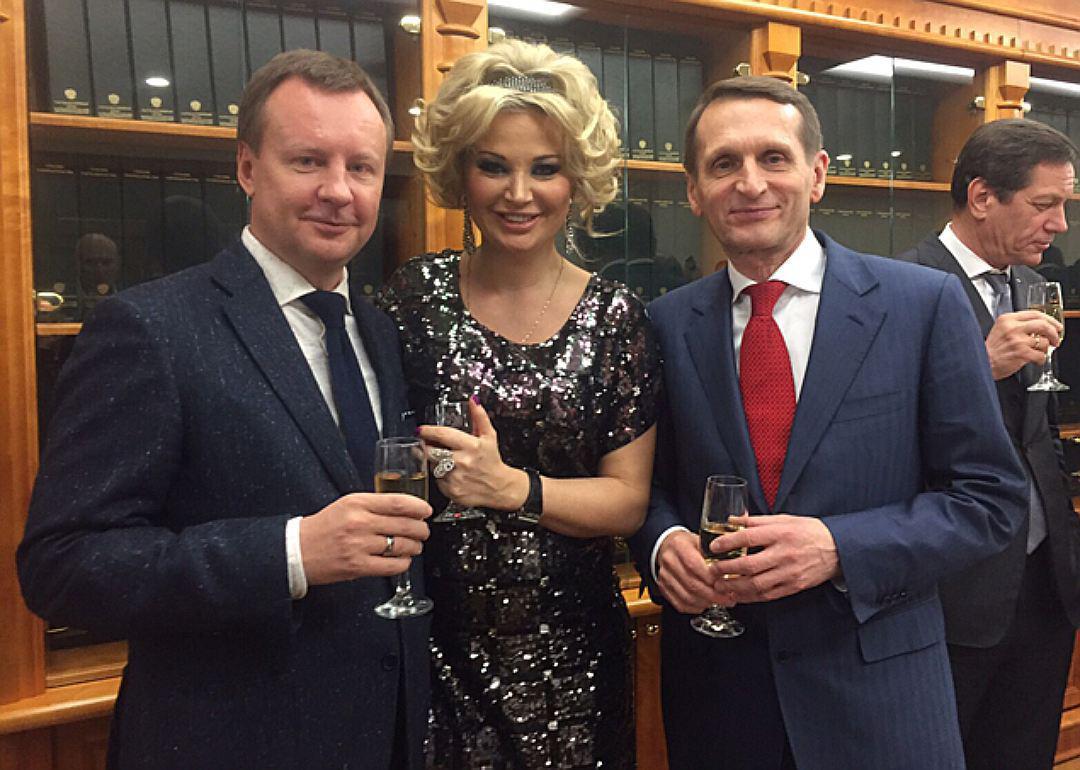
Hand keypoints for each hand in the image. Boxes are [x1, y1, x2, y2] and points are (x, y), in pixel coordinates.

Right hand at [299, 493, 430, 584]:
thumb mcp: (346, 505)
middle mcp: (359, 523)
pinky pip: (393, 566)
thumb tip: (405, 509)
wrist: (297, 550)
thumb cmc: (323, 527)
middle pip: (406, 525)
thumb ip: (373, 505)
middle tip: (424, 531)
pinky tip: (402, 560)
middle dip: (422, 529)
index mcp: (357, 503)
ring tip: (414, 546)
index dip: (418, 507)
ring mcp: (359, 546)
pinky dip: (403, 563)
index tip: (426, 511)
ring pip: (402, 546)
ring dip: (415, 547)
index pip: (398, 502)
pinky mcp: (358, 566)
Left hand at [418, 399, 527, 510]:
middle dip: (427, 447)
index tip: (421, 430)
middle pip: (431, 451)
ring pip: (432, 466)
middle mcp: (462, 462)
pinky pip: (437, 480)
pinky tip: (450, 473)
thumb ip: (479, 417)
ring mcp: (456, 478)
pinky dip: (440, 476)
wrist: (500, 488)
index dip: (428, 431)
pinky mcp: (452, 491)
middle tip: (429, 445)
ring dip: (433, 461)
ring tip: (445, 460)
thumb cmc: (492, 461)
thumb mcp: (489, 436)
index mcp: (471, 446)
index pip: (443, 435)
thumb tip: (473, 401)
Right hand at [656, 529, 733, 613]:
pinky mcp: (663, 588)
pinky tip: (705, 604)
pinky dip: (695, 607)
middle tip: (728, 598)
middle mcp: (669, 561)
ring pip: (686, 596)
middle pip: (691, 584)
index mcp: (679, 546)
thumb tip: (732, 566)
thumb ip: (715, 552)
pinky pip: (680, 603)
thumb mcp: (701, 540)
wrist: (667, 546)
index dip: (711, 578)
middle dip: (713, 595)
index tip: (726, 584)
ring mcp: (665, 576)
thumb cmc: (688, 544)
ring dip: (705, 602)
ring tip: (719, 602)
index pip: (694, 565)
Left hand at [707, 514, 838, 602]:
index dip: (728, 542)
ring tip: (720, 585)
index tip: (714, 546)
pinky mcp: (794, 586)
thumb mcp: (784, 519)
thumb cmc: (809, 531)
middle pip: (749, 565)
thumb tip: (732, 519)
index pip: (748, 538)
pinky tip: (738, 595)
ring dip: (734, 587)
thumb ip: (756, 521)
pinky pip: (767, 595)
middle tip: (712, 570)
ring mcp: (789, 573)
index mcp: (781, 533)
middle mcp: (784, 554)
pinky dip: (750, 597)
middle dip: (726, 569)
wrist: (838, 549)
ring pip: (756, 584)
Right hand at [985, 310, 1060, 379]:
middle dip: (1054, 332)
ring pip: (1043, 341)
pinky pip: (1041, 355)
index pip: (1035, 313)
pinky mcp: (1021, 353)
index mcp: (1007, 319)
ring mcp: (1017, 341)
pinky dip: (1041, 359)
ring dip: (1045, 348)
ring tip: (1039, 351)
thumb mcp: (1000, 330)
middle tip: (1055, 339)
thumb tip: (1040, 327)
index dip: (1049, 319)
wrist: (982, 363)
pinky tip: (1035, 360)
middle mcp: (1012, 328)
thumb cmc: (991, 350)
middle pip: (1043, 324)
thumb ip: (1017, 325)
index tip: (1055, 325)